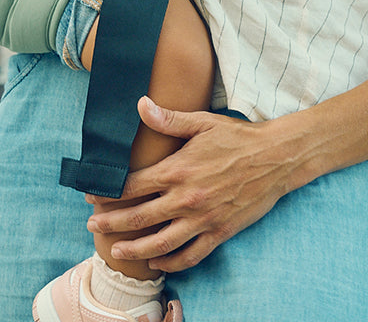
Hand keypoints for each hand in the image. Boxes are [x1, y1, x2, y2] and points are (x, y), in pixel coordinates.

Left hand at [85, 97, 291, 271]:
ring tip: (117, 252)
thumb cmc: (238, 138)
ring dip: (135, 250)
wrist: (276, 158)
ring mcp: (203, 219)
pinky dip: (171, 262)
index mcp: (178, 169)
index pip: (133, 186)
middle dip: (111, 224)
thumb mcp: (203, 123)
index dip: (108, 193)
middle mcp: (186, 198)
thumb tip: (141, 105)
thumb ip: (169, 118)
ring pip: (161, 243)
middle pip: (140, 217)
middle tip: (92, 227)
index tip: (92, 196)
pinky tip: (158, 262)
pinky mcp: (219, 233)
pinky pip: (190, 255)